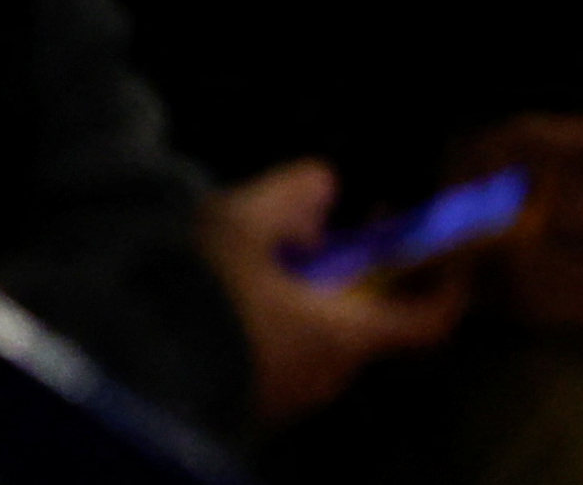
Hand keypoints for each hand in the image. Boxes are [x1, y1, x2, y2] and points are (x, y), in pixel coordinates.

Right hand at [200, 163, 469, 430]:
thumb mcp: (243, 221)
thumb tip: (325, 181)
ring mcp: (292, 394)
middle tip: (325, 229)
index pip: (427, 321)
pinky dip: (283, 320)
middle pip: (369, 323)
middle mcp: (329, 374)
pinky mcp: (256, 400)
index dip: (446, 285)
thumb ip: (290, 195)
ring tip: (266, 253)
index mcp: (344, 335)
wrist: (137, 357)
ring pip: (324, 338)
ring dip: (314, 296)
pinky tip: (238, 289)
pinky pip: (288, 355)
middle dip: (358, 273)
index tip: (439, 248)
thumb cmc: (203, 289)